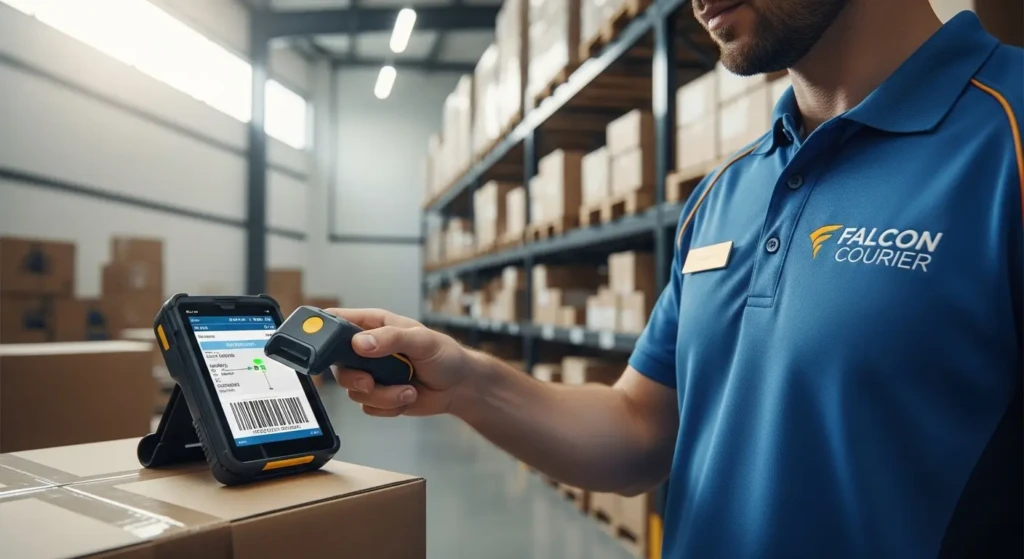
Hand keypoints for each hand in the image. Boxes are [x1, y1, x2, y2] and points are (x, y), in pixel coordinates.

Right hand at [325, 308, 469, 417]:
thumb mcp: (422, 340)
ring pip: (353, 390)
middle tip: (370, 382)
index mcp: (374, 325)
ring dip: (382, 395)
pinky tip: (408, 396)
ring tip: (408, 389)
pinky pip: (368, 406)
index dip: (321, 328)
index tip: (319, 342)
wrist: (459, 387)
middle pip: (337, 363)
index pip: (337, 320)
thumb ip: (391, 338)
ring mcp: (371, 373)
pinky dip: (389, 406)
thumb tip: (360, 343)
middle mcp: (368, 349)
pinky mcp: (378, 396)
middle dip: (354, 377)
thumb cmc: (444, 355)